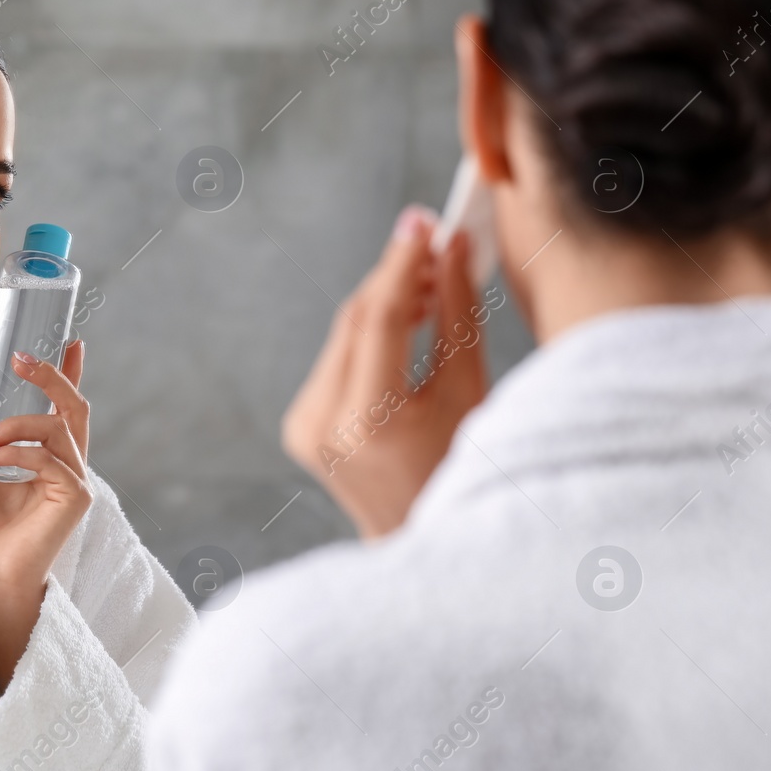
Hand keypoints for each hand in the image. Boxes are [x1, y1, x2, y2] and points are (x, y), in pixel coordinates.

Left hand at [0, 340, 91, 689]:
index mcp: (50, 456)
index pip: (66, 407)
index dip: (70, 373)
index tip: (71, 341)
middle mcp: (70, 465)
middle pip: (74, 407)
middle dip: (51, 377)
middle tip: (22, 360)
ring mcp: (76, 481)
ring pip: (57, 429)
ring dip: (16, 425)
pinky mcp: (74, 498)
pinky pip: (50, 460)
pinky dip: (17, 453)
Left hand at [281, 207, 487, 538]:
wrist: (425, 549)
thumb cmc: (465, 477)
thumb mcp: (471, 394)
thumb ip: (457, 315)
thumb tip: (451, 245)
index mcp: (369, 421)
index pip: (379, 316)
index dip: (402, 261)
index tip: (424, 221)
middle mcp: (323, 425)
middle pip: (355, 321)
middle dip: (395, 277)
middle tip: (435, 241)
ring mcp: (304, 429)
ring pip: (344, 337)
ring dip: (384, 304)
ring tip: (432, 282)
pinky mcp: (299, 429)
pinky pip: (337, 363)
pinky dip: (369, 338)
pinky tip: (407, 323)